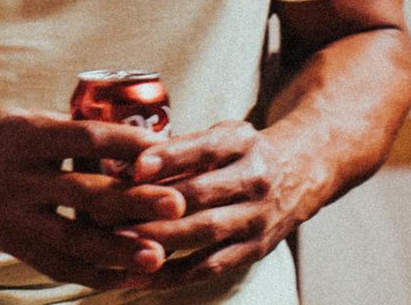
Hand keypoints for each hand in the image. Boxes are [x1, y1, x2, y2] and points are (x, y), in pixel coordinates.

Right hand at [0, 108, 180, 290]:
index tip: (162, 149)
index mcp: (23, 136)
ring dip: (118, 249)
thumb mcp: (23, 119)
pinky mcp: (11, 243)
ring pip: (71, 238)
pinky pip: (56, 266)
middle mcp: (18, 177)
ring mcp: (13, 215)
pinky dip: (93, 275)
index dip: (124, 144)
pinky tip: (126, 279)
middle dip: (132, 201)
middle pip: (82, 192)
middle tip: (176, 204)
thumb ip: (69, 136)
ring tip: (158, 256)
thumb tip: (126, 146)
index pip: (82, 138)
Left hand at [114, 121, 315, 287]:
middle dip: (153, 206)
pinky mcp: (255, 250)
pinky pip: (211, 266)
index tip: (136, 168)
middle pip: (201, 195)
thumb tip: (129, 166)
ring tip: (120, 244)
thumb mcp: (221, 133)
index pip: (205, 148)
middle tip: (109, 213)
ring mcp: (257, 218)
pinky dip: (175, 274)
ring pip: (205, 232)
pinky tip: (141, 275)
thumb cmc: (242, 152)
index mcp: (242, 143)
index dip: (170, 158)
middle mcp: (254, 179)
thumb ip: (182, 148)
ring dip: (160, 240)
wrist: (300, 172)